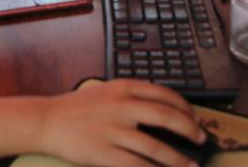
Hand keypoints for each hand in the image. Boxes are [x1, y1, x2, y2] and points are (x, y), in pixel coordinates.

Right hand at [39, 79, 202, 166]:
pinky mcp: (104, 153)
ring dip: (178, 159)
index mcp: (123, 88)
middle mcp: (121, 106)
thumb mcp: (106, 90)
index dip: (186, 108)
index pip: (165, 95)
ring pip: (156, 147)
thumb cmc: (77, 108)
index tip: (196, 118)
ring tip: (190, 165)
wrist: (47, 120)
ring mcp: (113, 131)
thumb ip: (132, 97)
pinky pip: (137, 165)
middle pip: (167, 118)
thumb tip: (165, 112)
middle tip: (201, 140)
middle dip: (190, 130)